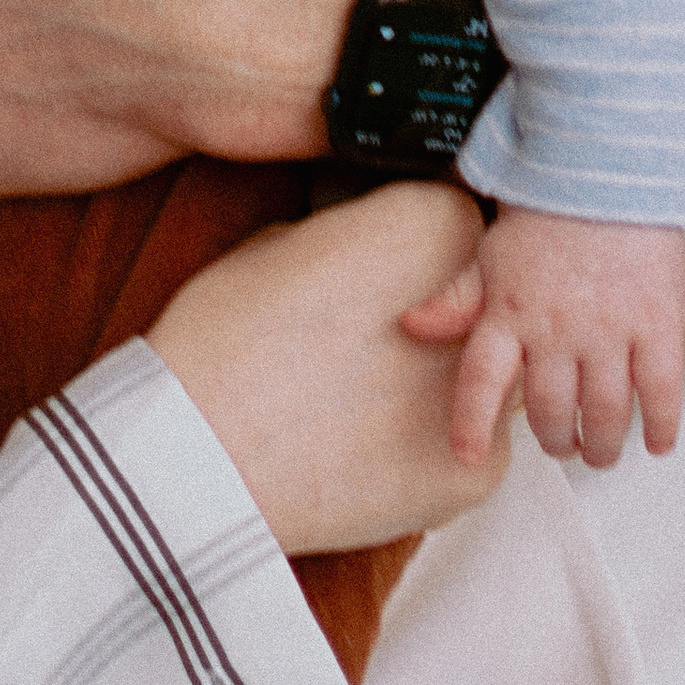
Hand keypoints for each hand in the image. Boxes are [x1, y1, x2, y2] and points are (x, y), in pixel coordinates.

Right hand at [147, 181, 507, 553]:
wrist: (201, 459)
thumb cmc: (221, 342)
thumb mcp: (276, 243)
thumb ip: (350, 237)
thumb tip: (369, 256)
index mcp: (423, 230)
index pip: (457, 213)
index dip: (416, 238)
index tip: (382, 264)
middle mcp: (474, 307)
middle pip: (483, 292)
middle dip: (443, 305)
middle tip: (375, 332)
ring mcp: (479, 395)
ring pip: (483, 366)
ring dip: (441, 370)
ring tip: (369, 389)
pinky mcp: (471, 471)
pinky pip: (473, 437)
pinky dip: (435, 434)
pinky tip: (374, 437)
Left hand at [402, 206, 684, 468]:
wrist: (608, 166)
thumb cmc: (548, 210)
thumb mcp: (491, 252)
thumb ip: (459, 297)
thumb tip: (413, 325)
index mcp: (508, 312)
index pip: (481, 382)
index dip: (472, 424)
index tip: (468, 456)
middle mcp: (556, 331)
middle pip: (552, 411)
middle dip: (556, 440)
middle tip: (562, 444)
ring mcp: (610, 332)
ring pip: (606, 415)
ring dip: (603, 444)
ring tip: (601, 450)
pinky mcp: (658, 325)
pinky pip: (661, 394)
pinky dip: (660, 426)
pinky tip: (657, 441)